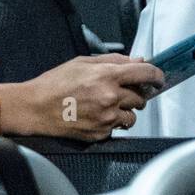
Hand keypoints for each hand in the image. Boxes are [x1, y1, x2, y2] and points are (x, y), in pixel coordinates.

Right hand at [0, 54, 164, 141]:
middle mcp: (110, 98)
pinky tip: (96, 116)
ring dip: (126, 111)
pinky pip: (116, 129)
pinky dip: (112, 123)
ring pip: (132, 117)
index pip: (145, 74)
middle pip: (140, 98)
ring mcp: (105, 119)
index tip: (159, 78)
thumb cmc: (55, 83)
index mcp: (108, 76)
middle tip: (123, 92)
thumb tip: (137, 61)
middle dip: (136, 94)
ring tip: (108, 106)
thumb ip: (114, 60)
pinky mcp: (99, 135)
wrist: (34, 108)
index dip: (157, 76)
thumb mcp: (84, 62)